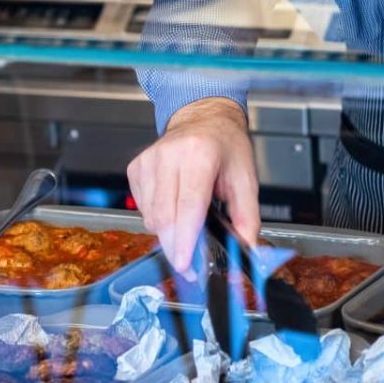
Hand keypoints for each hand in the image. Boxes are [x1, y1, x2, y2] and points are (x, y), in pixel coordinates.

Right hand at [127, 98, 259, 273]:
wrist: (203, 118)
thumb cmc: (225, 146)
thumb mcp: (246, 178)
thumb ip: (247, 217)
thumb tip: (246, 250)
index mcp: (200, 154)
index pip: (188, 205)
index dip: (185, 239)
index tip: (185, 264)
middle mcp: (169, 155)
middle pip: (165, 216)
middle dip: (176, 247)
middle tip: (190, 263)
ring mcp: (148, 160)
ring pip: (150, 216)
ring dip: (168, 232)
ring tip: (187, 223)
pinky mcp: (136, 167)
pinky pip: (142, 208)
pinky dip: (158, 218)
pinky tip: (173, 206)